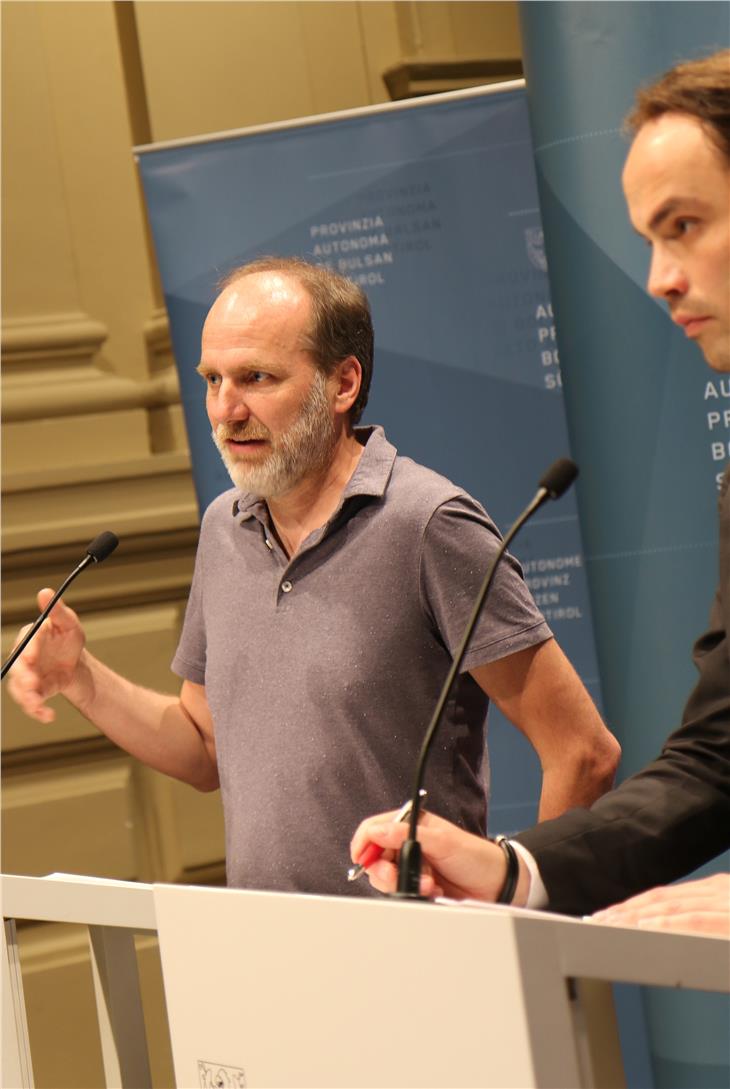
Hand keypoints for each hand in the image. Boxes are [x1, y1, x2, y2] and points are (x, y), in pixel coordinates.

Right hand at [6, 589, 86, 722]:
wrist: (75, 663)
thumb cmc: (68, 639)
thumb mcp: (69, 623)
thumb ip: (57, 610)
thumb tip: (45, 592)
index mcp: (30, 637)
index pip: (25, 642)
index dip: (27, 651)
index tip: (32, 658)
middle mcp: (24, 657)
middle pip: (16, 668)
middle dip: (22, 678)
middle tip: (31, 685)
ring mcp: (26, 676)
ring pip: (18, 689)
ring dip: (26, 699)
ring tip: (38, 706)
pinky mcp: (33, 691)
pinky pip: (30, 702)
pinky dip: (37, 711)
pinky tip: (48, 716)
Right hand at [350, 810, 510, 900]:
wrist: (495, 884)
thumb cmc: (475, 856)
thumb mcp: (442, 841)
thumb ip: (407, 835)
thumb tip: (377, 832)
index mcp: (411, 825)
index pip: (374, 829)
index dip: (364, 844)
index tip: (361, 859)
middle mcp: (408, 843)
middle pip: (375, 857)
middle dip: (386, 871)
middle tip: (399, 877)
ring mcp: (412, 864)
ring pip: (386, 877)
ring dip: (403, 883)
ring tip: (428, 885)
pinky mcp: (417, 884)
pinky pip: (401, 891)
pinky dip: (413, 893)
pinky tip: (431, 891)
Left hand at [592, 874, 729, 936]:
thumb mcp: (727, 919)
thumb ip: (704, 920)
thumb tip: (670, 930)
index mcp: (714, 889)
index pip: (664, 895)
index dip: (633, 904)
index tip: (608, 914)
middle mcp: (715, 890)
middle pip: (660, 898)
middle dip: (626, 910)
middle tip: (598, 920)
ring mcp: (723, 901)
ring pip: (671, 906)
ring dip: (637, 916)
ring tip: (610, 924)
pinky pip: (695, 919)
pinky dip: (667, 923)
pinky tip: (645, 927)